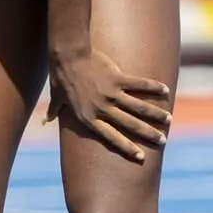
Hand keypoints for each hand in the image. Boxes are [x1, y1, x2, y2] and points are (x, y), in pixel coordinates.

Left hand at [46, 49, 171, 162]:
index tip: (141, 156)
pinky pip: (139, 84)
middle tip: (163, 140)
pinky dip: (153, 87)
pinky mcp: (117, 78)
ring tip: (168, 120)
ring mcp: (111, 94)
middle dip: (148, 134)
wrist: (67, 55)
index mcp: (89, 117)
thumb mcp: (56, 98)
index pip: (112, 137)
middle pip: (130, 125)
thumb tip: (44, 121)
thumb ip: (54, 112)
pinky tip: (165, 91)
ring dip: (156, 114)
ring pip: (139, 107)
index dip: (127, 147)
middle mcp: (102, 108)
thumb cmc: (61, 77)